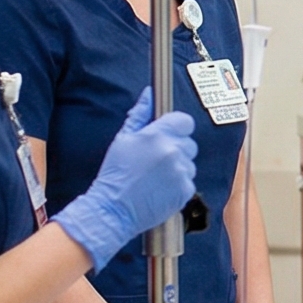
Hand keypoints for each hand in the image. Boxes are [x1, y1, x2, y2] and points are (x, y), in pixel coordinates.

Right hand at [51, 88, 197, 269]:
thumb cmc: (115, 174)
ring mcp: (181, 172)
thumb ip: (140, 115)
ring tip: (155, 176)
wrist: (113, 209)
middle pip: (189, 142)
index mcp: (157, 136)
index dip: (177, 126)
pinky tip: (160, 188)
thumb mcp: (123, 139)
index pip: (185, 121)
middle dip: (176, 148)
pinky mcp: (185, 191)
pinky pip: (189, 181)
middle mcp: (172, 152)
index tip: (169, 133)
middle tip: (156, 159)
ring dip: (177, 167)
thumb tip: (149, 94)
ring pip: (189, 163)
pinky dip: (178, 184)